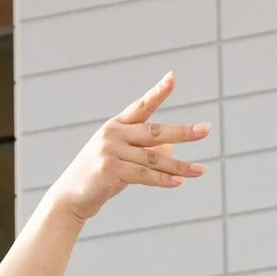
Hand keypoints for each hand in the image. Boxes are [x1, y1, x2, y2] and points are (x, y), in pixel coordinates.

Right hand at [52, 75, 209, 222]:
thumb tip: (173, 147)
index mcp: (116, 125)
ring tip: (201, 170)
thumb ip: (145, 151)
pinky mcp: (110, 170)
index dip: (158, 92)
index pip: (142, 106)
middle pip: (155, 131)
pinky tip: (179, 182)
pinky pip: (144, 174)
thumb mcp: (123, 158)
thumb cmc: (99, 176)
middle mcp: (113, 133)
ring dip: (180, 166)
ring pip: (154, 158)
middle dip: (183, 132)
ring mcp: (110, 151)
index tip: (173, 77)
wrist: (70, 197)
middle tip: (206, 130)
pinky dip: (163, 179)